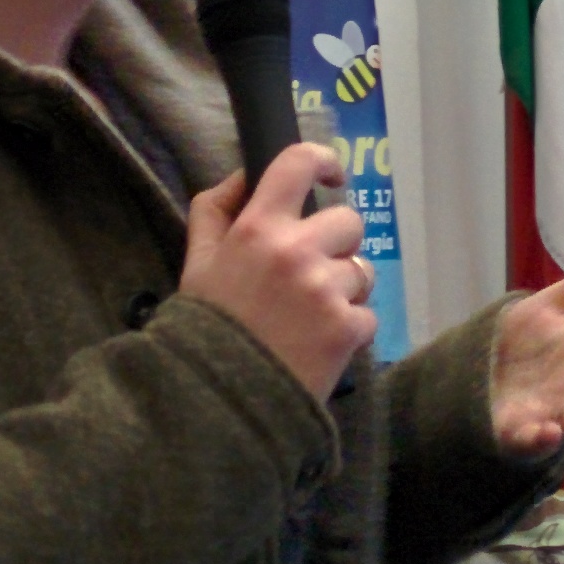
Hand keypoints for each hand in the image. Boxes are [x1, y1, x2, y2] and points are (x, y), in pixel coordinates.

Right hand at [178, 142, 375, 405]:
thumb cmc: (206, 328)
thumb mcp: (196, 263)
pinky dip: (349, 329)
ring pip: (362, 269)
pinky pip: (367, 314)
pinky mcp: (347, 328)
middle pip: (349, 221)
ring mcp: (325, 289)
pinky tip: (318, 345)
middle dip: (337, 244)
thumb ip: (215, 211)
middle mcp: (295, 250)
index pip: (297, 164)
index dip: (322, 161)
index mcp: (256, 228)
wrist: (217, 401)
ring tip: (310, 317)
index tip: (330, 176)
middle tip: (311, 274)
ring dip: (345, 289)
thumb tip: (246, 175)